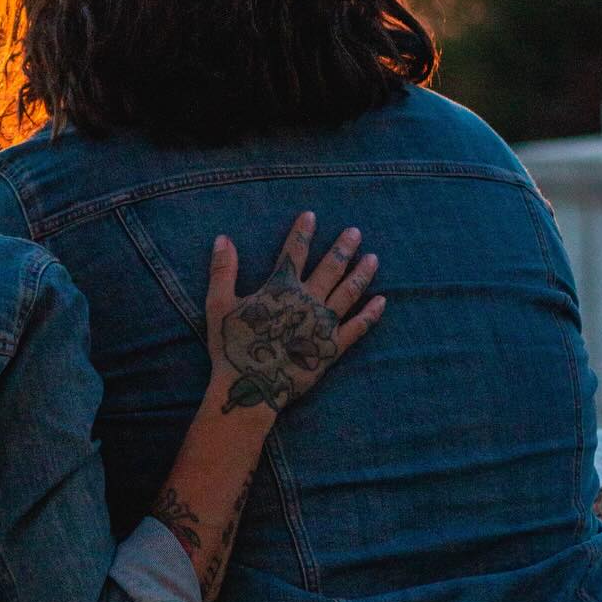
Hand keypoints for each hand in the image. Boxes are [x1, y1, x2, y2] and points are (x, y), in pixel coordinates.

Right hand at [205, 214, 383, 416]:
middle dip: (343, 247)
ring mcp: (323, 324)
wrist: (251, 387)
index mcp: (281, 288)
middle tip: (355, 232)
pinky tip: (382, 301)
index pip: (294, 252)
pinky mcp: (332, 347)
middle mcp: (307, 300)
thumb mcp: (219, 304)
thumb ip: (223, 270)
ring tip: (373, 258)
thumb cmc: (232, 346)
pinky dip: (371, 314)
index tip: (311, 215)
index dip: (302, 232)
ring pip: (348, 292)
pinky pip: (357, 328)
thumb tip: (223, 238)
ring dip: (361, 273)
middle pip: (330, 268)